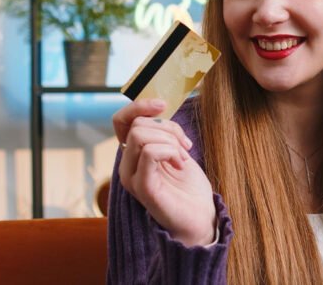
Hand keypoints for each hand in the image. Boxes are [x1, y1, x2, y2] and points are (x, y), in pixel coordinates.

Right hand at [113, 98, 216, 246]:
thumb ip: (163, 133)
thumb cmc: (189, 186)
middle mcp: (127, 165)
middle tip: (185, 147)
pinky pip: (149, 153)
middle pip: (137, 125)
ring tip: (183, 158)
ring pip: (140, 135)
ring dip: (170, 141)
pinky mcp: (143, 187)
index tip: (164, 105)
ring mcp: (132, 177)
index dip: (140, 106)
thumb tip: (159, 106)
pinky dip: (170, 150)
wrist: (201, 218)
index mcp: (133, 154)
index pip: (121, 121)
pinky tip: (181, 163)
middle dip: (168, 128)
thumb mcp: (176, 150)